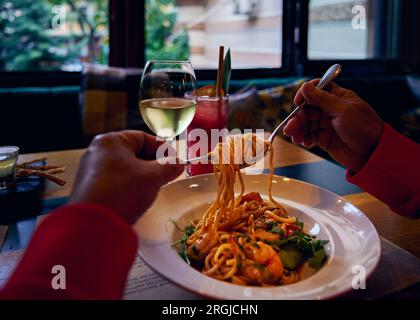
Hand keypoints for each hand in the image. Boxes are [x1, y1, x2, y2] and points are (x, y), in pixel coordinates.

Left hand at [69, 131, 183, 224]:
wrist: (94, 224)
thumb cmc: (124, 192)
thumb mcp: (153, 177)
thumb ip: (169, 167)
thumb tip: (179, 164)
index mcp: (110, 141)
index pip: (143, 137)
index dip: (163, 148)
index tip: (175, 161)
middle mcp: (97, 151)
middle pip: (133, 152)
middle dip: (153, 162)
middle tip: (168, 174)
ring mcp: (90, 169)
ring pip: (124, 167)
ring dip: (142, 174)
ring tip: (155, 185)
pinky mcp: (89, 187)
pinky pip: (115, 179)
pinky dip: (129, 183)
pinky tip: (138, 195)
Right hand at [283, 80, 383, 171]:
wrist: (372, 154)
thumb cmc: (364, 128)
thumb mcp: (343, 110)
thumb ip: (322, 99)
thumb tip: (305, 87)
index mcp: (337, 97)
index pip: (316, 89)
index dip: (305, 94)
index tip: (298, 102)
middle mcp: (330, 109)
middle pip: (307, 108)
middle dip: (297, 118)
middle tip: (290, 128)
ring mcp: (326, 124)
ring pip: (305, 123)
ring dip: (297, 129)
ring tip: (294, 137)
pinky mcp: (323, 138)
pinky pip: (308, 135)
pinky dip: (303, 138)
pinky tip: (303, 142)